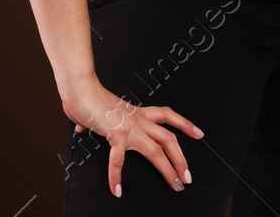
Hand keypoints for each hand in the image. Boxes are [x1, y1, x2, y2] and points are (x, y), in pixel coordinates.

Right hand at [62, 76, 202, 197]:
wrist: (81, 88)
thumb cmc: (88, 97)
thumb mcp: (99, 109)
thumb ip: (95, 120)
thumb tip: (83, 126)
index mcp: (137, 113)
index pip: (167, 115)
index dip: (184, 124)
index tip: (198, 133)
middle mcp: (138, 120)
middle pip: (169, 139)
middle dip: (181, 159)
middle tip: (188, 176)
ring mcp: (130, 127)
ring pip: (157, 151)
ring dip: (168, 169)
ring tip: (175, 184)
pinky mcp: (117, 134)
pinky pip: (119, 160)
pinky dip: (116, 176)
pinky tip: (116, 189)